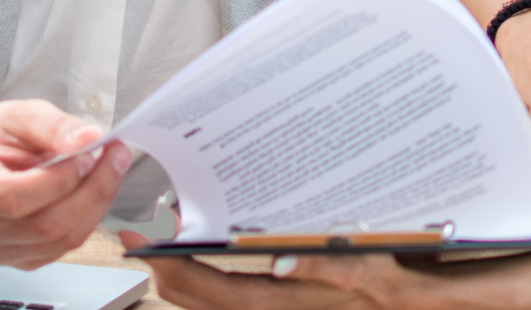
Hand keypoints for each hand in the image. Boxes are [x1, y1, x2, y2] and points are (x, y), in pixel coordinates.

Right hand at [0, 99, 132, 268]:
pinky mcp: (19, 259)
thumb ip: (52, 125)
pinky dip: (89, 218)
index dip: (56, 181)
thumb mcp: (18, 115)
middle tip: (116, 156)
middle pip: (43, 226)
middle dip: (91, 190)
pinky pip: (64, 248)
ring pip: (60, 240)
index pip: (11, 198)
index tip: (86, 153)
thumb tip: (87, 139)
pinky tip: (94, 191)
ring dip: (96, 204)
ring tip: (110, 168)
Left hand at [118, 231, 417, 309]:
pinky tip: (199, 249)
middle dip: (156, 263)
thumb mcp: (360, 265)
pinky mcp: (266, 307)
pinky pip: (216, 298)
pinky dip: (197, 276)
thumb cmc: (377, 283)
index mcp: (268, 301)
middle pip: (185, 295)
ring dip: (175, 269)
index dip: (161, 261)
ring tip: (162, 233)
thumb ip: (324, 262)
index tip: (136, 237)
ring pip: (197, 299)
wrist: (394, 303)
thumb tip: (285, 261)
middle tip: (136, 230)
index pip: (197, 284)